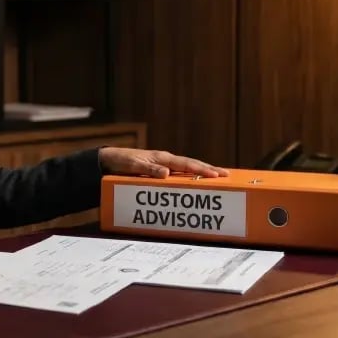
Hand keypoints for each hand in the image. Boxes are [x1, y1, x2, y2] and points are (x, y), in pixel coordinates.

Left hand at [99, 147, 228, 178]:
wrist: (110, 159)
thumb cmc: (121, 162)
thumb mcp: (134, 166)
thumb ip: (149, 170)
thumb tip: (167, 174)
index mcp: (162, 158)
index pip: (186, 164)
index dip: (202, 170)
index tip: (216, 175)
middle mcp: (166, 160)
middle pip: (191, 164)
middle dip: (209, 169)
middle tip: (226, 174)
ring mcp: (164, 163)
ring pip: (187, 167)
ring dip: (202, 171)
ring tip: (218, 176)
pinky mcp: (160, 168)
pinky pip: (179, 171)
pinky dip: (191, 174)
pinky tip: (197, 179)